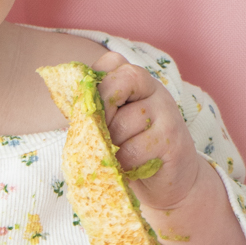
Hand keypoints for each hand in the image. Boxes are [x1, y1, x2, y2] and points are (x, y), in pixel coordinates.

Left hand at [93, 51, 199, 210]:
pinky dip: (124, 163)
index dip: (94, 86)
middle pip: (117, 85)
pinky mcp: (171, 140)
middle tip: (101, 135)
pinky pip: (132, 150)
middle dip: (101, 113)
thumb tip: (74, 106)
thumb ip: (96, 109)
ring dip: (112, 145)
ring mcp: (167, 112)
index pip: (111, 62)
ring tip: (119, 155)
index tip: (91, 110)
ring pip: (121, 123)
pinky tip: (132, 167)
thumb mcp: (113, 123)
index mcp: (138, 80)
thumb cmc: (133, 149)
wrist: (170, 181)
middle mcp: (155, 90)